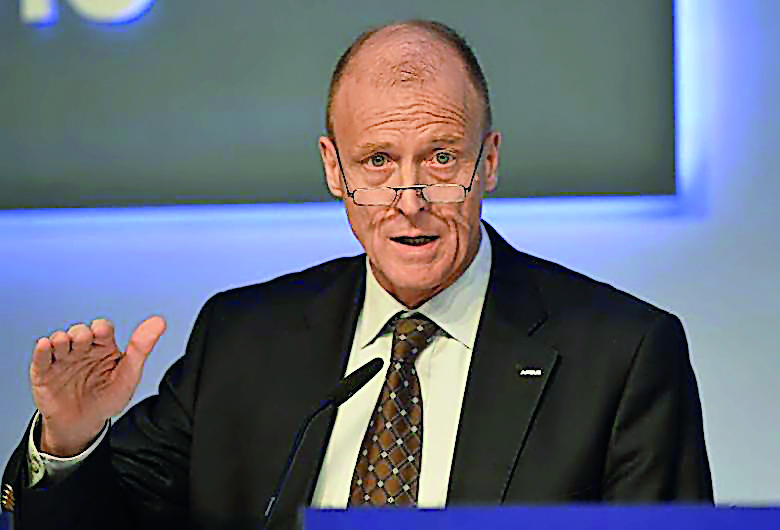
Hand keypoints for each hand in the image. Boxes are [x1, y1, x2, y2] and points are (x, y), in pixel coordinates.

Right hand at [30, 316, 165, 456]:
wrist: (84, 425)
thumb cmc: (108, 398)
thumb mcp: (128, 375)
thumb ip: (141, 348)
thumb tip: (159, 321)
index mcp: (104, 347)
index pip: (102, 328)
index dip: (101, 328)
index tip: (102, 334)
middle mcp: (82, 349)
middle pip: (79, 331)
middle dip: (81, 333)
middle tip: (84, 342)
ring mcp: (62, 359)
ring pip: (59, 340)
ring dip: (62, 339)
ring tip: (65, 344)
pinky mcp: (44, 373)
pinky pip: (40, 358)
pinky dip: (42, 350)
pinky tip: (46, 345)